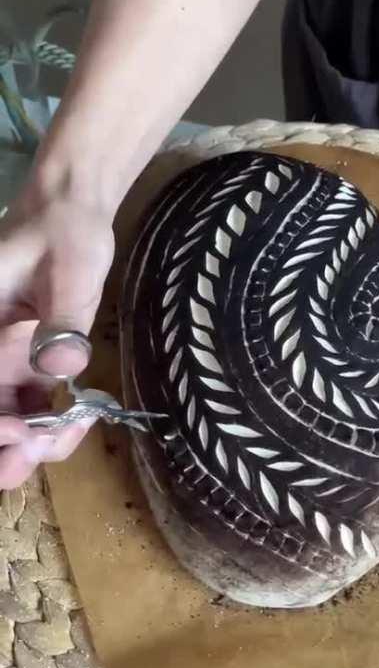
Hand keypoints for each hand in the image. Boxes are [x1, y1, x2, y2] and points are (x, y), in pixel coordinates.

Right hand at [0, 187, 114, 488]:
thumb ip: (62, 320)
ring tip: (71, 432)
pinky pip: (33, 408)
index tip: (22, 431)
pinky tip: (82, 417)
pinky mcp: (30, 364)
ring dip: (29, 444)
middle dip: (3, 449)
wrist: (74, 214)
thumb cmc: (64, 231)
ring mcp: (4, 362)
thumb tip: (63, 366)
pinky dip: (51, 425)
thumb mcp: (67, 269)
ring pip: (7, 421)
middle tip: (36, 453)